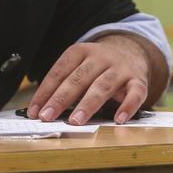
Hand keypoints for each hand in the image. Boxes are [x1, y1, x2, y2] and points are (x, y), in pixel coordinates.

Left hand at [26, 35, 152, 124]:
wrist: (132, 50)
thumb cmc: (98, 66)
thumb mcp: (79, 65)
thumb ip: (64, 83)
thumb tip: (41, 109)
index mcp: (81, 51)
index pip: (60, 71)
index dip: (45, 92)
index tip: (34, 111)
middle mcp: (100, 58)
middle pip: (79, 78)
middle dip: (61, 99)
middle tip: (47, 116)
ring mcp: (120, 69)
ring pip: (103, 86)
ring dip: (88, 104)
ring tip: (75, 121)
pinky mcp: (138, 81)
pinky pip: (135, 94)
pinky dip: (128, 107)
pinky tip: (119, 119)